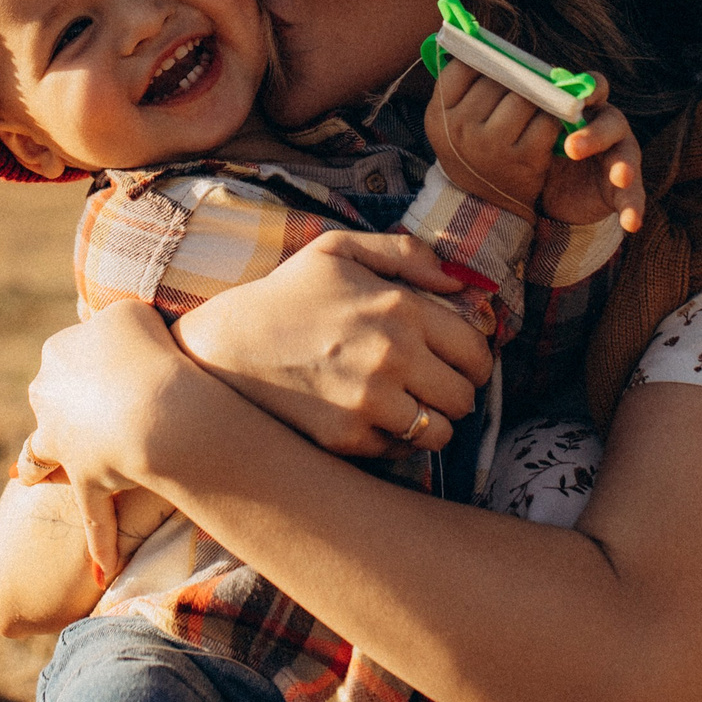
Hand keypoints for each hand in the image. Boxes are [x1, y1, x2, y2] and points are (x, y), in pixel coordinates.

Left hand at [24, 300, 198, 580]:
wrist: (158, 405)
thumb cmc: (152, 348)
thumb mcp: (129, 312)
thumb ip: (114, 319)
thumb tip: (107, 317)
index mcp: (57, 355)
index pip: (62, 361)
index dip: (80, 368)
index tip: (93, 376)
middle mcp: (50, 398)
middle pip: (48, 404)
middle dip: (56, 412)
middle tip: (77, 418)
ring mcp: (65, 443)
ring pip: (43, 455)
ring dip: (39, 467)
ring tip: (31, 478)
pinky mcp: (88, 481)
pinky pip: (94, 517)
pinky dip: (100, 543)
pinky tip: (104, 570)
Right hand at [167, 230, 493, 459]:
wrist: (225, 346)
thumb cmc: (286, 294)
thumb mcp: (338, 250)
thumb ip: (405, 254)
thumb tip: (459, 281)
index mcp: (400, 307)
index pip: (476, 350)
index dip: (474, 360)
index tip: (457, 363)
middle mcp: (394, 355)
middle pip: (466, 395)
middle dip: (455, 391)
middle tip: (430, 386)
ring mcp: (372, 401)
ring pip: (441, 431)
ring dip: (432, 422)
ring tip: (406, 408)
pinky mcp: (349, 438)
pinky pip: (402, 451)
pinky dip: (396, 440)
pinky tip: (371, 419)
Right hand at [425, 61, 558, 217]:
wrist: (482, 203)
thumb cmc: (469, 149)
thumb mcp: (448, 120)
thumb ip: (456, 84)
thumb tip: (473, 34)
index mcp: (439, 115)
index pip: (463, 67)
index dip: (483, 60)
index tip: (494, 65)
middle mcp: (461, 129)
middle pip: (498, 79)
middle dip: (514, 77)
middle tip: (523, 80)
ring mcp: (493, 145)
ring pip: (525, 97)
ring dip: (536, 95)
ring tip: (536, 100)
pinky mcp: (525, 158)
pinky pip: (546, 120)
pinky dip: (553, 116)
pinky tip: (547, 120)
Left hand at [541, 83, 645, 232]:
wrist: (550, 198)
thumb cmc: (544, 154)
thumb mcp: (537, 138)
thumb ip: (536, 118)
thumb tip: (514, 90)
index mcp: (588, 109)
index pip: (596, 89)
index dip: (592, 89)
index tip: (579, 97)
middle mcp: (609, 129)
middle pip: (612, 123)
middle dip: (594, 134)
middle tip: (571, 148)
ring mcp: (621, 158)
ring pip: (627, 158)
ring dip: (624, 167)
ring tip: (620, 177)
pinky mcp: (624, 188)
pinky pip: (632, 197)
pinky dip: (632, 210)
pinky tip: (631, 223)